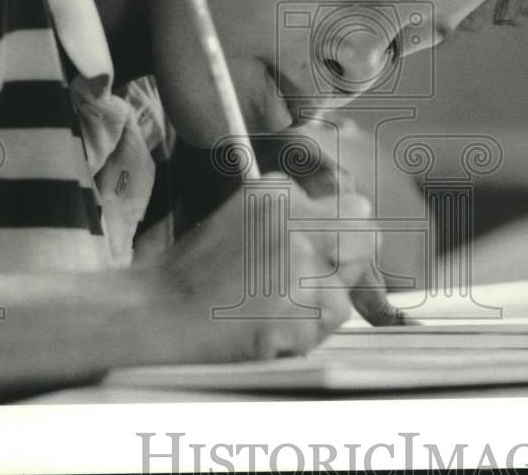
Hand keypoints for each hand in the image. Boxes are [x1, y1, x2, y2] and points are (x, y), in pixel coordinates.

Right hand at [154, 173, 373, 361]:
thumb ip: (295, 209)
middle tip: (316, 279)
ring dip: (320, 306)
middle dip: (350, 259)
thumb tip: (353, 212)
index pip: (353, 205)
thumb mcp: (244, 215)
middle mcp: (294, 223)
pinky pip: (326, 327)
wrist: (160, 315)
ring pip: (345, 291)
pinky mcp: (302, 313)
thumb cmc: (199, 272)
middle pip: (367, 236)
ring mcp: (300, 269)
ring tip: (276, 307)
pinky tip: (269, 327)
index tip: (329, 245)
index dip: (344, 230)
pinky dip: (304, 334)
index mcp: (279, 194)